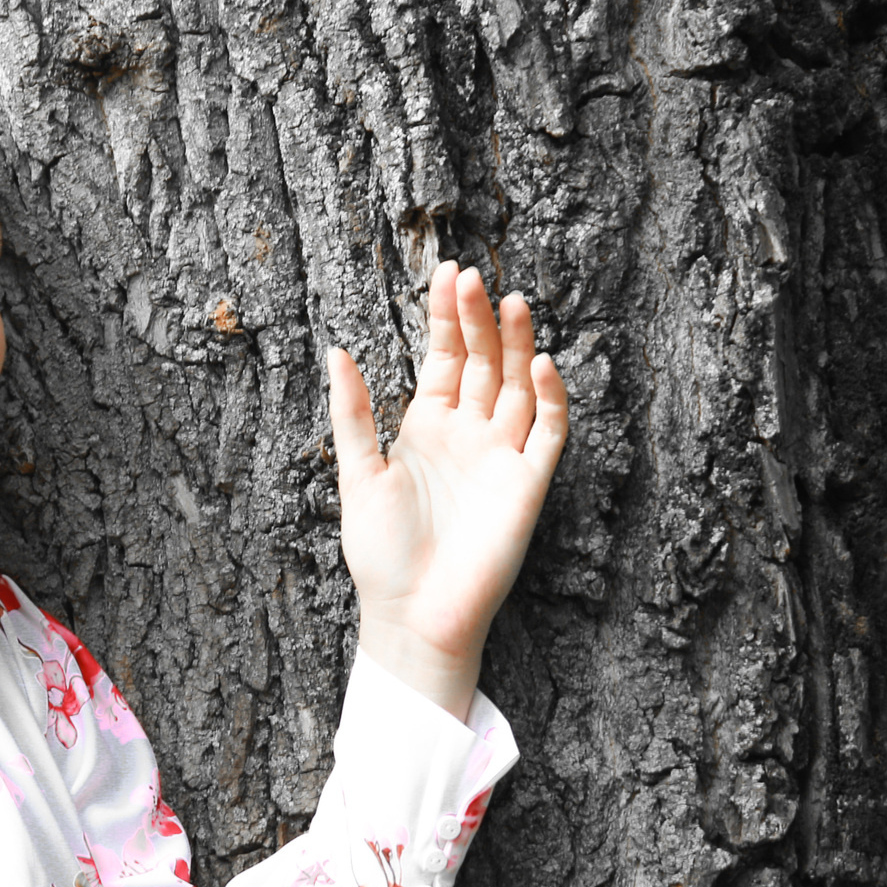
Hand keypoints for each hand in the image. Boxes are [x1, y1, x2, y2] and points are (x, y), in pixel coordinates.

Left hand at [328, 262, 570, 719]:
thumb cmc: (380, 552)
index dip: (446, 317)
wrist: (412, 613)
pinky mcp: (527, 486)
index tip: (446, 273)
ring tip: (511, 301)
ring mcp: (501, 456)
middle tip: (471, 277)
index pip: (445, 357)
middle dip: (478, 320)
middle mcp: (469, 434)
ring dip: (516, 346)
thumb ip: (353, 413)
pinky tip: (540, 364)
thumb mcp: (358, 474)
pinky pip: (547, 435)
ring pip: (518, 387)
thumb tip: (336, 351)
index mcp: (427, 426)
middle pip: (482, 362)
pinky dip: (549, 400)